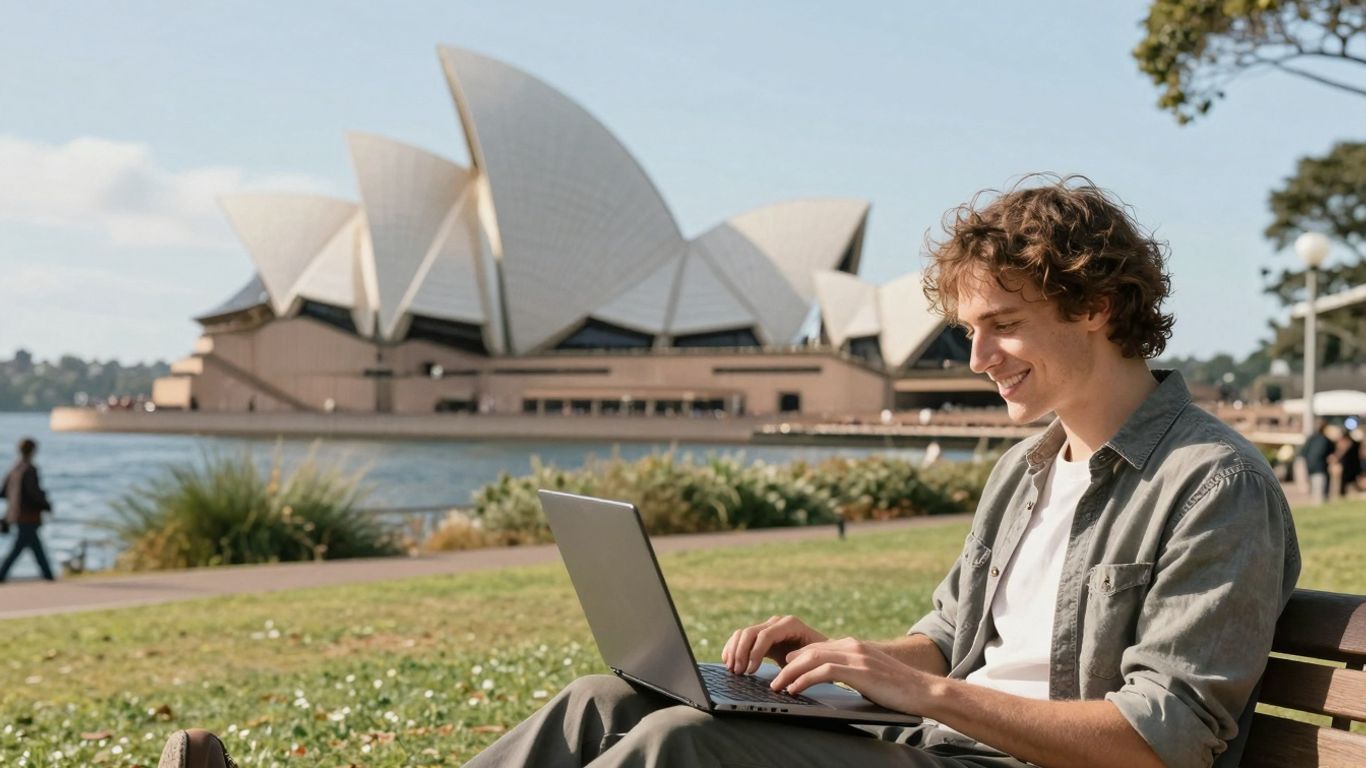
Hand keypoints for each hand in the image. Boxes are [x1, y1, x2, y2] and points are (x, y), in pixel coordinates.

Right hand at [721, 615, 826, 674]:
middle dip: (741, 653)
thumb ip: (799, 665)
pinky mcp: (761, 635)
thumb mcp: (813, 661)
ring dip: (734, 651)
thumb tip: (783, 679)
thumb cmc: (821, 658)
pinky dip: (733, 648)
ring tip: (732, 669)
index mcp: (790, 624)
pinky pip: (742, 637)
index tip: (750, 672)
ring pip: (743, 633)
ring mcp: (768, 627)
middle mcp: (777, 622)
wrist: (824, 652)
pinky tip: (728, 661)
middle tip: (737, 672)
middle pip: (750, 632)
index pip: (765, 635)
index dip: (755, 653)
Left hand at [768, 636, 931, 714]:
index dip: (797, 658)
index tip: (782, 670)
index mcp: (854, 645)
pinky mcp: (858, 670)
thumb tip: (829, 678)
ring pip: (812, 659)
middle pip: (809, 650)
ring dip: (790, 673)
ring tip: (777, 686)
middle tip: (773, 679)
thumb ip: (850, 671)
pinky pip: (822, 671)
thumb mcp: (869, 675)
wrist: (923, 690)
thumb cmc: (897, 689)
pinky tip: (794, 688)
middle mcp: (853, 646)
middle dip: (787, 665)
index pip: (817, 647)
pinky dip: (804, 679)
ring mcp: (856, 656)